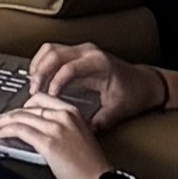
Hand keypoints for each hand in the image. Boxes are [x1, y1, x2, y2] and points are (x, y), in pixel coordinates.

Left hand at [0, 91, 109, 178]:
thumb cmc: (93, 170)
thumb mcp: (79, 139)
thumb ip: (61, 129)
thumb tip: (39, 130)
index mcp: (73, 114)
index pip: (41, 100)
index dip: (24, 105)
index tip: (15, 111)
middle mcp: (64, 117)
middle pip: (28, 109)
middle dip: (10, 114)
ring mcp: (56, 129)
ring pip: (21, 117)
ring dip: (3, 122)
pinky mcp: (48, 143)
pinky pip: (20, 130)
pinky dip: (6, 130)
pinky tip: (0, 134)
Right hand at [26, 41, 164, 129]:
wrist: (145, 83)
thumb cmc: (134, 93)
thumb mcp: (119, 109)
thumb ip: (102, 119)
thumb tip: (85, 130)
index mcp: (98, 63)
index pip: (69, 68)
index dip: (56, 82)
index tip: (49, 96)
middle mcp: (88, 52)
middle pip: (54, 54)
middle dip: (41, 71)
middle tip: (34, 89)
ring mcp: (81, 50)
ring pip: (50, 49)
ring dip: (38, 64)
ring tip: (33, 82)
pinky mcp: (77, 53)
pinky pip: (53, 51)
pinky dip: (42, 62)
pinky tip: (39, 75)